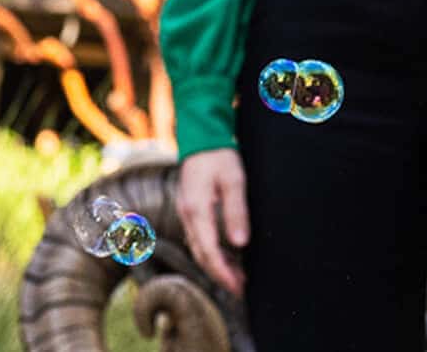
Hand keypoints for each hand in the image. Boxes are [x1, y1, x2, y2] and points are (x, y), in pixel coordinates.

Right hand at [175, 147, 249, 295]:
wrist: (202, 136)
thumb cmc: (220, 156)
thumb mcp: (234, 181)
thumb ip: (236, 212)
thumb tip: (240, 244)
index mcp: (197, 210)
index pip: (208, 252)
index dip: (223, 273)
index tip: (238, 286)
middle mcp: (187, 215)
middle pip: (201, 255)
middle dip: (220, 275)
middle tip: (240, 289)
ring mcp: (186, 212)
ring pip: (198, 248)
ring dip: (216, 265)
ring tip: (238, 277)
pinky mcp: (190, 209)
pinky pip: (199, 238)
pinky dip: (212, 251)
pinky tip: (227, 255)